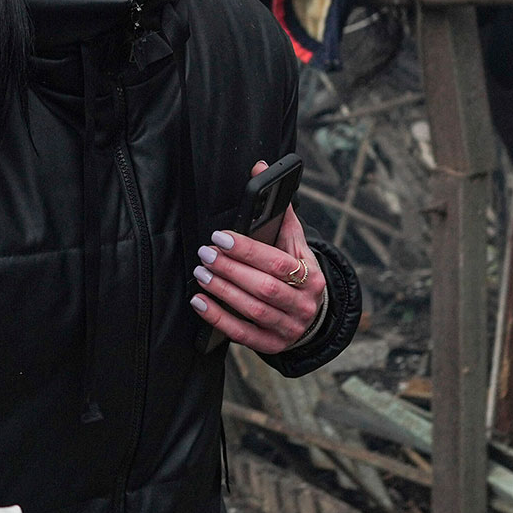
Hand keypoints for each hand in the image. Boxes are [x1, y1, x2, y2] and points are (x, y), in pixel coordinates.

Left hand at [192, 160, 328, 354]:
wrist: (313, 314)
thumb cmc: (297, 271)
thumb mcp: (295, 244)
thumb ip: (279, 209)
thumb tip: (260, 167)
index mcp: (311, 276)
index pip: (277, 262)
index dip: (247, 250)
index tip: (220, 237)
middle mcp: (304, 304)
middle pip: (264, 288)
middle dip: (231, 269)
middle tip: (205, 253)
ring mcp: (290, 328)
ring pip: (254, 311)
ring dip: (223, 292)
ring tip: (201, 274)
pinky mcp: (273, 344)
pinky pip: (243, 335)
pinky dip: (219, 319)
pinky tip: (200, 302)